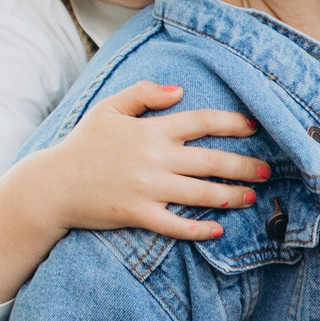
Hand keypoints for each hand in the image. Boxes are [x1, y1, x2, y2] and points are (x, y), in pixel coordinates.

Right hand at [47, 81, 269, 242]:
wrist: (53, 185)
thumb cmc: (82, 145)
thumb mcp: (109, 108)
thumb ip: (143, 94)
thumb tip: (179, 90)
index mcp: (151, 131)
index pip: (201, 122)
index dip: (232, 123)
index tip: (254, 127)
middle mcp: (155, 159)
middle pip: (210, 161)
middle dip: (243, 166)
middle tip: (266, 171)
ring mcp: (147, 188)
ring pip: (200, 193)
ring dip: (230, 196)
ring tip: (250, 197)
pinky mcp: (137, 214)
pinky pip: (174, 225)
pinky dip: (197, 229)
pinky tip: (217, 230)